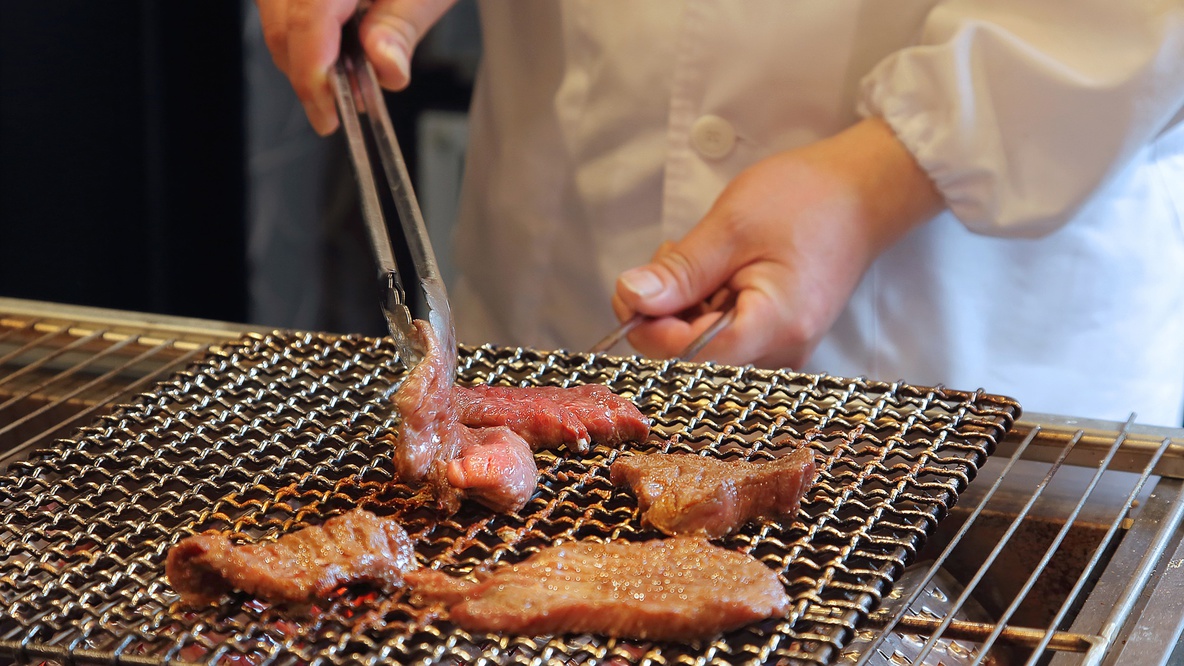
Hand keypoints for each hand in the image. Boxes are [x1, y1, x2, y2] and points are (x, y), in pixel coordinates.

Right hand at [257, 0, 456, 134]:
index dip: (314, 74)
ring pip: (276, 20)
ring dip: (305, 58)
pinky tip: (334, 53)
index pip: (310, 20)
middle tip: (338, 109)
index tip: (328, 115)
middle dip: (308, 74)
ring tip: (345, 82)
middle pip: (282, 25)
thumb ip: (401, 27)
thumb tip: (386, 70)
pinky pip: (285, 7)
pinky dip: (307, 36)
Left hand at [611, 118, 942, 368]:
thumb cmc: (807, 200)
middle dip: (666, 311)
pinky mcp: (776, 336)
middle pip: (691, 356)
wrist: (863, 191)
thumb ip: (681, 271)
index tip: (635, 287)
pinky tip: (715, 270)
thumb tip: (631, 298)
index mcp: (773, 327)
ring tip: (703, 255)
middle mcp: (780, 352)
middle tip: (674, 255)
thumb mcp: (732, 226)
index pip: (688, 355)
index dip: (650, 326)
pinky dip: (705, 304)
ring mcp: (780, 348)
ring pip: (701, 346)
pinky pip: (722, 334)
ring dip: (684, 304)